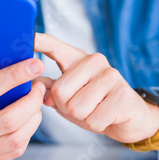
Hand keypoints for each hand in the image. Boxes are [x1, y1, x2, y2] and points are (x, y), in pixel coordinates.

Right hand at [0, 24, 45, 159]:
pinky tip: (27, 118)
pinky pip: (13, 151)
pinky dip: (27, 133)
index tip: (34, 63)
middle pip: (9, 119)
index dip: (14, 75)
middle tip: (39, 84)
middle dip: (31, 100)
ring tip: (35, 100)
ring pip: (16, 138)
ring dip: (33, 117)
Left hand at [34, 33, 158, 143]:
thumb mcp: (69, 97)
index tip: (28, 35)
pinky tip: (107, 116)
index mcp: (78, 59)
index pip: (55, 47)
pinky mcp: (123, 95)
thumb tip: (35, 84)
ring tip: (95, 110)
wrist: (130, 118)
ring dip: (82, 117)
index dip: (41, 41)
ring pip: (76, 108)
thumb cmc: (95, 105)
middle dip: (66, 107)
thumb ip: (51, 89)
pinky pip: (93, 120)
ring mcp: (111, 76)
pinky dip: (96, 125)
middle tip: (83, 106)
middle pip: (60, 91)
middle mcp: (95, 61)